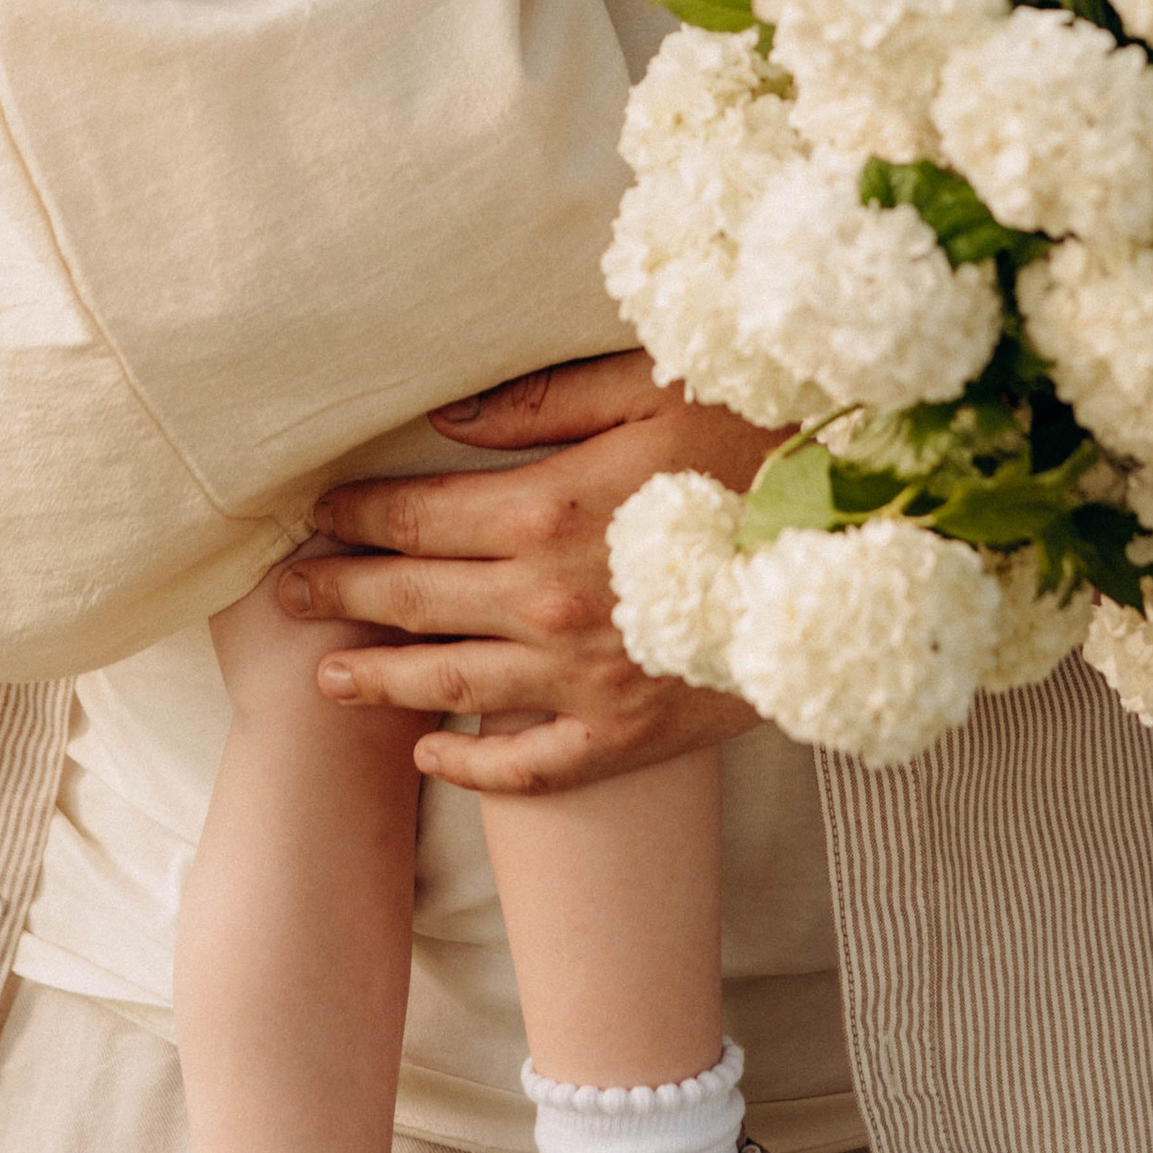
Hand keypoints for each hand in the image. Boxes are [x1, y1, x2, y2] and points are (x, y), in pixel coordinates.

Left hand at [280, 350, 776, 793]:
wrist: (864, 543)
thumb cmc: (758, 441)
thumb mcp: (651, 386)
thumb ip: (542, 402)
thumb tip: (450, 417)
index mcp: (546, 509)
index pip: (416, 514)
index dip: (359, 514)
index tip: (318, 512)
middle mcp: (546, 602)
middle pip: (412, 601)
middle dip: (342, 594)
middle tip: (287, 594)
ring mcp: (583, 679)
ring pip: (448, 686)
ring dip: (377, 679)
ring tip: (327, 675)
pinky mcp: (628, 737)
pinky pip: (527, 766)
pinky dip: (471, 766)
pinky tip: (430, 753)